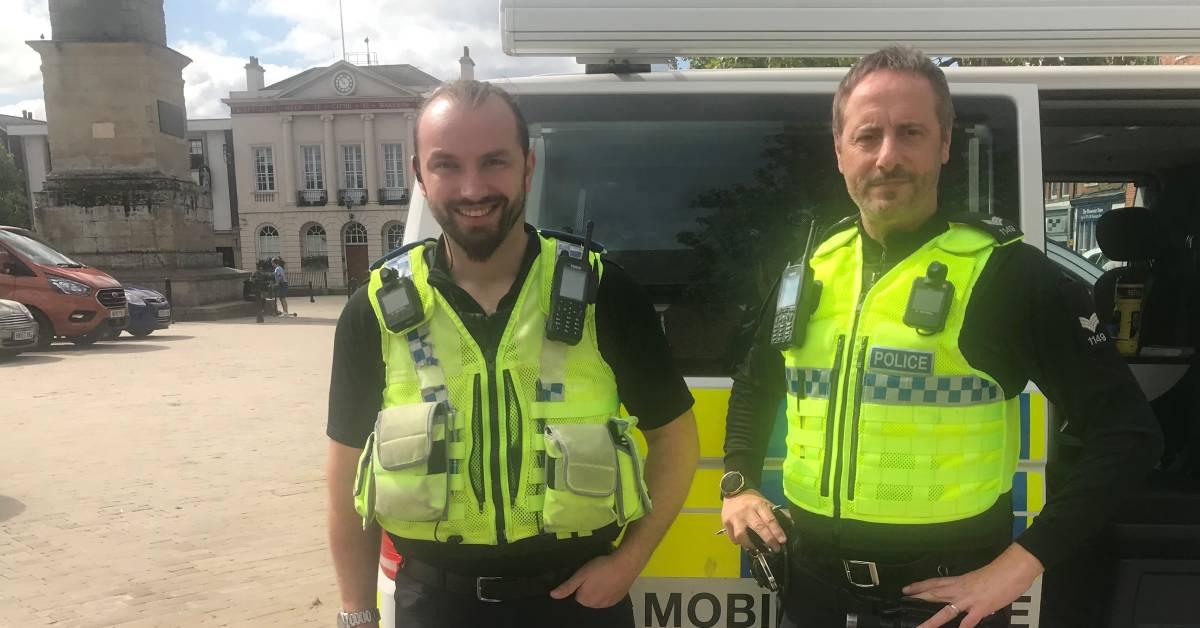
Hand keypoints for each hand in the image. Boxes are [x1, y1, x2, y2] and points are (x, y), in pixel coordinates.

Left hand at [549, 550, 642, 607]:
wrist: (626, 564)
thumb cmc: (602, 567)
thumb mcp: (581, 574)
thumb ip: (567, 586)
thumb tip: (553, 595)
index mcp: (585, 600)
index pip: (577, 594)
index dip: (580, 584)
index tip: (585, 575)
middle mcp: (596, 605)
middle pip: (587, 597)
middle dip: (589, 588)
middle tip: (594, 574)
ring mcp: (608, 604)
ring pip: (598, 597)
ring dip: (598, 589)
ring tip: (603, 576)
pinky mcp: (617, 600)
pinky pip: (608, 597)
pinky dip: (608, 590)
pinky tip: (611, 580)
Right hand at [719, 490, 788, 551]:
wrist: (733, 490)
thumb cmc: (752, 499)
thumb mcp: (765, 502)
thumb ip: (776, 513)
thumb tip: (791, 523)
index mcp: (759, 505)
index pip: (769, 519)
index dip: (777, 531)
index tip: (782, 541)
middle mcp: (747, 511)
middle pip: (758, 528)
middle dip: (769, 540)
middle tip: (776, 549)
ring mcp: (735, 518)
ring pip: (742, 535)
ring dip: (751, 545)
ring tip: (758, 550)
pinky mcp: (726, 522)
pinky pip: (733, 537)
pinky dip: (739, 542)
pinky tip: (744, 543)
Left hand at [902, 543, 1043, 627]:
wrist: (1013, 569)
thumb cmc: (1000, 572)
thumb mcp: (980, 580)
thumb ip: (972, 590)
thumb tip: (969, 601)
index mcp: (960, 581)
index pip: (935, 583)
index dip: (920, 586)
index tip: (906, 589)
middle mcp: (961, 590)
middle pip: (935, 594)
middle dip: (918, 598)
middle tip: (903, 600)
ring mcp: (969, 600)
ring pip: (946, 612)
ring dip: (932, 621)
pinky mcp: (981, 609)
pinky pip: (968, 621)